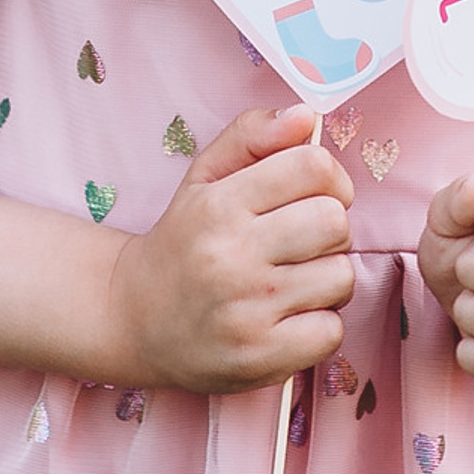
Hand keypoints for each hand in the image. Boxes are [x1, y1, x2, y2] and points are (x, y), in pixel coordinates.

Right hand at [104, 105, 356, 393]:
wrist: (134, 317)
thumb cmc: (183, 240)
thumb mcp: (204, 176)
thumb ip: (252, 135)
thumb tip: (304, 116)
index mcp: (220, 204)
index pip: (313, 167)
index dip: (330, 176)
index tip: (316, 193)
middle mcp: (232, 256)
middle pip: (335, 222)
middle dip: (331, 228)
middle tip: (304, 240)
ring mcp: (247, 311)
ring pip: (340, 277)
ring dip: (327, 278)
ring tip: (294, 280)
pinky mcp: (259, 358)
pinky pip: (331, 331)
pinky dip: (319, 325)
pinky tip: (290, 317)